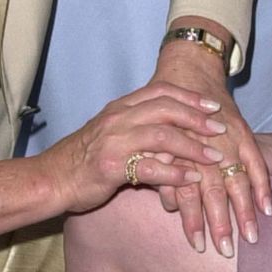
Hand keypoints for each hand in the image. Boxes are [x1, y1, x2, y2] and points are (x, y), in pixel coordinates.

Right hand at [47, 81, 228, 213]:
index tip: (213, 105)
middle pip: (166, 109)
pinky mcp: (112, 167)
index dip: (190, 97)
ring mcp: (114, 142)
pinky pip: (150, 168)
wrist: (51, 179)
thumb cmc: (83, 160)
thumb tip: (171, 130)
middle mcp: (118, 119)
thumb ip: (137, 128)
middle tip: (220, 128)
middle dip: (198, 117)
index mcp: (120, 108)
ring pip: (162, 136)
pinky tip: (191, 178)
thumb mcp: (110, 134)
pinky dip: (175, 173)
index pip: (160, 92)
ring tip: (215, 157)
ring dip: (193, 146)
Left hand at [151, 39, 270, 257]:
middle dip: (220, 222)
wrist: (187, 73)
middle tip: (225, 250)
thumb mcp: (158, 140)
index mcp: (179, 149)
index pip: (187, 190)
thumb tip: (170, 205)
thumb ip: (164, 172)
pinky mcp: (242, 131)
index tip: (199, 245)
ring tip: (251, 237)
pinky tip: (268, 208)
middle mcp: (204, 145)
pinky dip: (262, 184)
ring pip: (236, 179)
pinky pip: (256, 160)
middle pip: (213, 189)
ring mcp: (226, 138)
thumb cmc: (167, 115)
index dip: (193, 219)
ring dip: (244, 210)